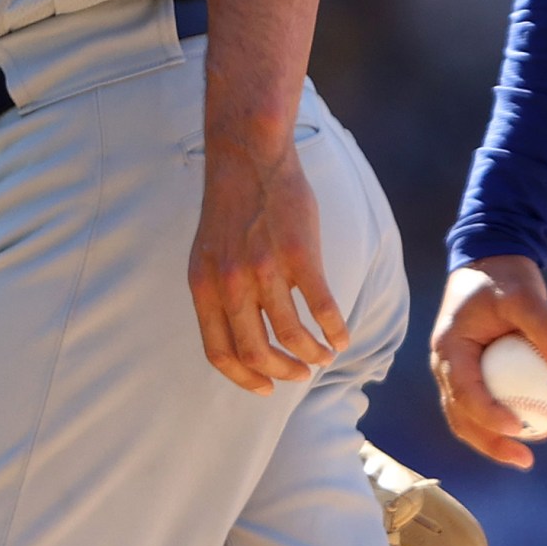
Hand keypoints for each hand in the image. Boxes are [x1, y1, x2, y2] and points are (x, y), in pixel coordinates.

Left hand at [189, 135, 351, 393]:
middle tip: (300, 374)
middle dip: (282, 372)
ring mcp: (266, 269)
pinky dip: (335, 330)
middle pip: (257, 351)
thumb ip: (220, 292)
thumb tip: (241, 333)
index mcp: (204, 286)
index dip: (244, 377)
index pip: (220, 351)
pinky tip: (342, 336)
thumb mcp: (210, 253)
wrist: (249, 156)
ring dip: (312, 354)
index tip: (265, 389)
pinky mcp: (300, 255)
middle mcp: (231, 284)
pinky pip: (322, 307)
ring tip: (325, 356)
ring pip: (292, 335)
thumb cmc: (233, 206)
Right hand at [430, 256, 546, 469]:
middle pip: (464, 418)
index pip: (464, 393)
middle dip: (494, 445)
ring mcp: (463, 373)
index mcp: (449, 350)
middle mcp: (449, 367)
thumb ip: (545, 325)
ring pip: (480, 417)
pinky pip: (500, 400)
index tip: (518, 429)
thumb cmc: (504, 278)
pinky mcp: (481, 374)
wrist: (493, 264)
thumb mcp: (525, 294)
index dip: (487, 417)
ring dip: (512, 434)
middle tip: (527, 459)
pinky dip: (527, 408)